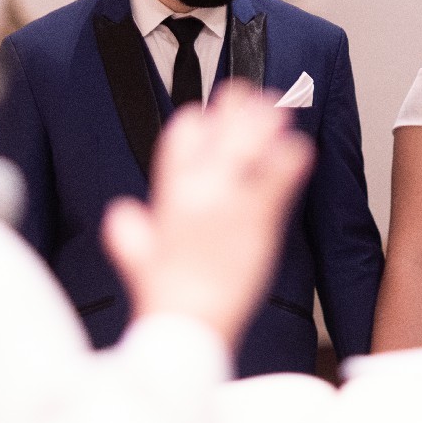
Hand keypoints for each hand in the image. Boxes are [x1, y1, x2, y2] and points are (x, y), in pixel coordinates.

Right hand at [102, 87, 312, 348]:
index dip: (197, 120)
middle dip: (235, 107)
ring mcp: (230, 203)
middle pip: (220, 131)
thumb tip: (121, 215)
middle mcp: (200, 191)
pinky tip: (300, 150)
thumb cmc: (165, 298)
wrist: (189, 328)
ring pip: (251, 147)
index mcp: (170, 195)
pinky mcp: (259, 221)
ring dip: (266, 124)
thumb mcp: (138, 260)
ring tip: (280, 108)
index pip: (181, 137)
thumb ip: (129, 234)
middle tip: (251, 94)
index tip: (209, 114)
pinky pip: (278, 180)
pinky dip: (290, 161)